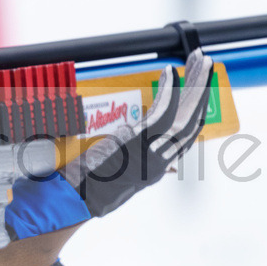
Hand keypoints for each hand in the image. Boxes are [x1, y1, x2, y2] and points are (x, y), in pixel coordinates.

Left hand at [0, 48, 213, 248]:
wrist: (58, 205)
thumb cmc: (72, 191)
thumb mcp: (100, 177)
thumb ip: (116, 162)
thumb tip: (120, 145)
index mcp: (147, 173)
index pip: (182, 140)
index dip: (195, 114)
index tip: (199, 91)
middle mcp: (153, 166)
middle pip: (189, 124)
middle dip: (202, 91)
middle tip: (208, 64)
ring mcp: (147, 155)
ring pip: (183, 116)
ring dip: (195, 85)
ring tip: (201, 60)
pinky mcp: (135, 145)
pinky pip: (161, 112)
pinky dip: (168, 90)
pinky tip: (169, 73)